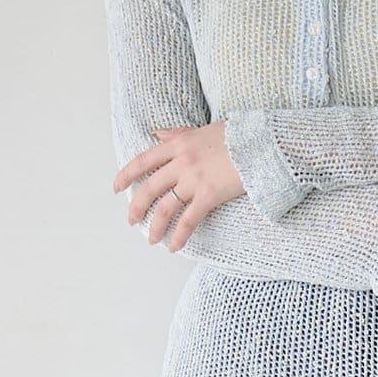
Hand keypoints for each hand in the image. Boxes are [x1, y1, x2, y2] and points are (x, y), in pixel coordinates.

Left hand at [112, 121, 243, 251]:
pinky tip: (174, 247)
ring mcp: (193, 180)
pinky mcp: (208, 196)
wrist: (261, 144)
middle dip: (137, 206)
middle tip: (131, 220)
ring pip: (165, 207)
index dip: (126, 175)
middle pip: (149, 188)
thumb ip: (179, 133)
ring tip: (152, 240)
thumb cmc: (238, 136)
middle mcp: (181, 162)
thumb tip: (158, 134)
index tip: (116, 187)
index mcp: (178, 143)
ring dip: (155, 226)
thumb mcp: (204, 129)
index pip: (143, 161)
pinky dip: (179, 236)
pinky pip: (188, 220)